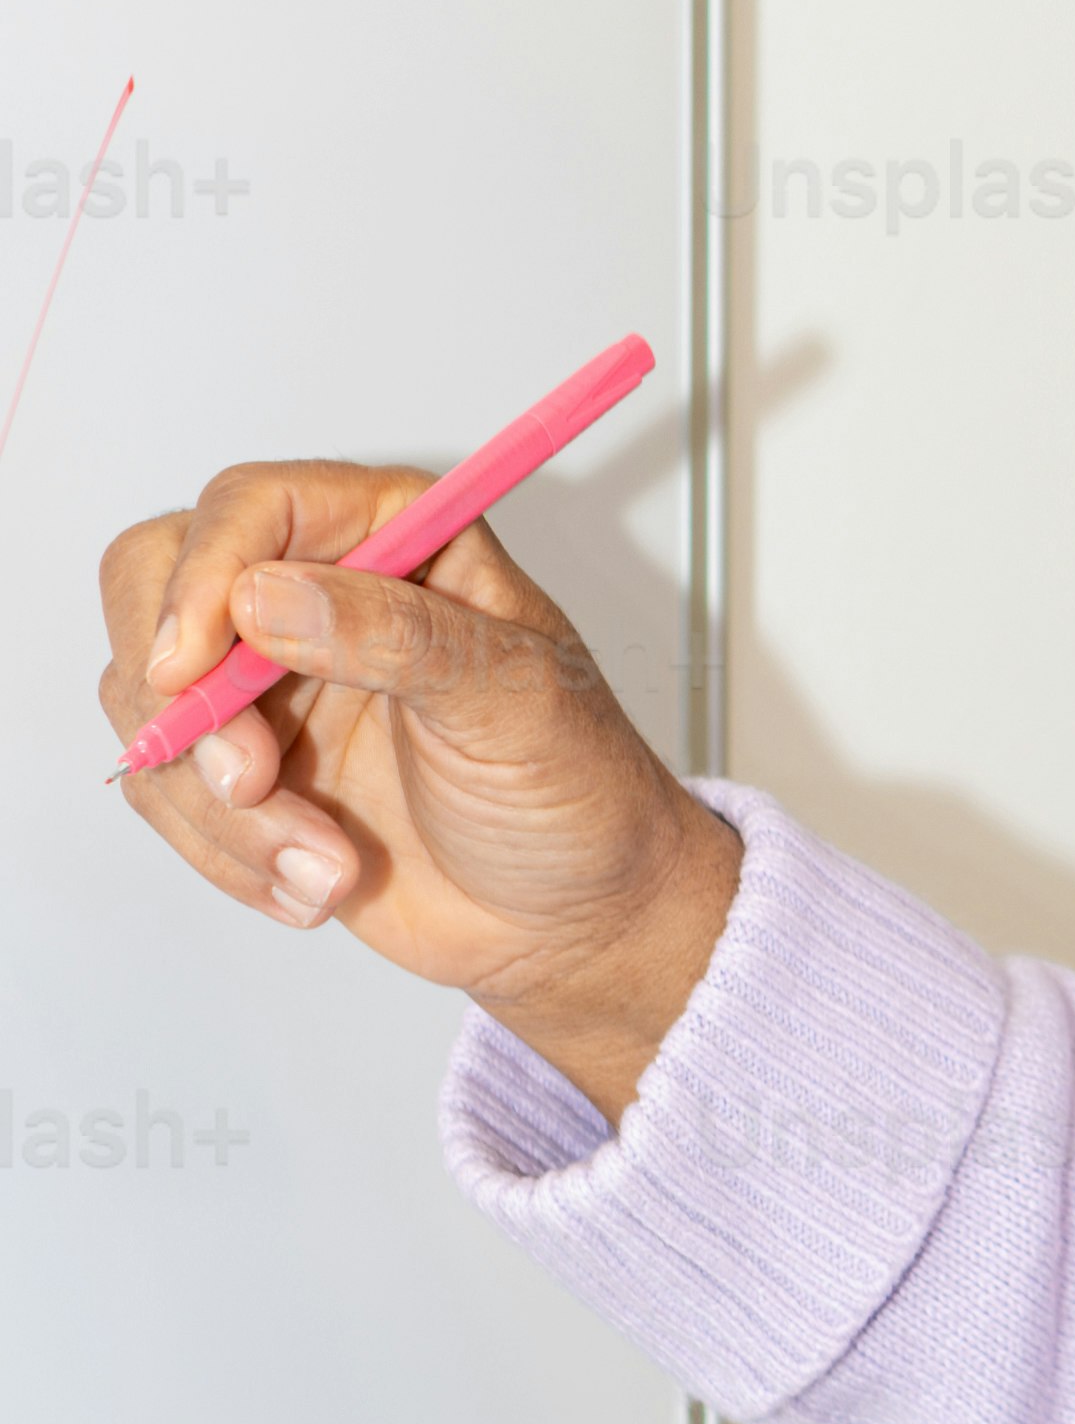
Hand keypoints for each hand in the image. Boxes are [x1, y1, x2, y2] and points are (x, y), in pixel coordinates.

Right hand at [97, 458, 738, 1117]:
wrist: (572, 918)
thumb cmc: (575, 790)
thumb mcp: (516, 704)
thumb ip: (397, 636)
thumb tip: (264, 594)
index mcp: (394, 534)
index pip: (250, 505)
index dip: (201, 576)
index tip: (188, 671)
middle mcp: (318, 588)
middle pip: (154, 583)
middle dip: (184, 702)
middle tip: (251, 784)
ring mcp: (270, 677)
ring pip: (149, 704)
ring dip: (221, 809)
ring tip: (328, 870)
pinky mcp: (245, 762)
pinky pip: (167, 789)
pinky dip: (224, 852)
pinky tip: (314, 887)